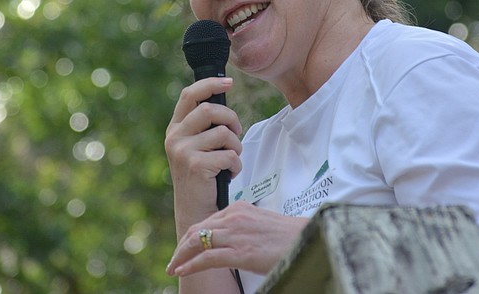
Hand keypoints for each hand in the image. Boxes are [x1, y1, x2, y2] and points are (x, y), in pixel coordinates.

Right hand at [165, 76, 243, 233]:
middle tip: (237, 133)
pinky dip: (236, 164)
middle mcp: (175, 137)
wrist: (195, 213)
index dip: (210, 84)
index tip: (229, 81)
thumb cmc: (203, 178)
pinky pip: (229, 154)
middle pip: (210, 110)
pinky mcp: (195, 165)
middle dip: (232, 119)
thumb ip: (204, 126)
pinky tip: (229, 174)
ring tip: (231, 160)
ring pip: (224, 133)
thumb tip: (222, 97)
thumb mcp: (198, 146)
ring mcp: (183, 151)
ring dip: (236, 147)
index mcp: (175, 128)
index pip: (190, 95)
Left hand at [167, 201, 308, 276]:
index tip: (184, 247)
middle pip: (197, 229)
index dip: (192, 235)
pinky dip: (191, 265)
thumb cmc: (288, 236)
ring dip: (181, 256)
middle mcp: (234, 217)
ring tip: (173, 267)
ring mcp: (236, 234)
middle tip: (173, 260)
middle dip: (181, 246)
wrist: (306, 239)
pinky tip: (183, 271)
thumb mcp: (260, 224)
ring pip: (197, 242)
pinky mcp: (240, 252)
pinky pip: (207, 258)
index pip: (207, 221)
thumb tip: (233, 240)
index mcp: (239, 208)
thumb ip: (243, 227)